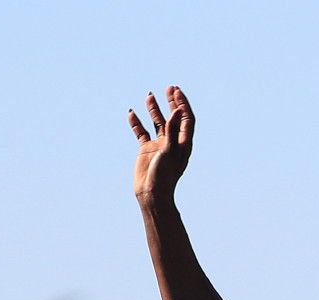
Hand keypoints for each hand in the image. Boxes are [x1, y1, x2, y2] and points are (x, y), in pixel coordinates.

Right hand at [128, 86, 193, 202]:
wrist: (152, 193)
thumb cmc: (164, 175)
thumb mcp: (170, 151)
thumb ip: (173, 130)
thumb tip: (178, 111)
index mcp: (183, 143)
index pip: (186, 119)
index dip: (182, 104)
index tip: (176, 91)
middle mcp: (173, 142)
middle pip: (174, 118)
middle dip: (172, 102)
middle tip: (169, 87)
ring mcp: (159, 145)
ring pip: (157, 123)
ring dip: (154, 109)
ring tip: (149, 95)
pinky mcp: (146, 150)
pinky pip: (141, 132)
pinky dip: (137, 122)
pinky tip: (132, 112)